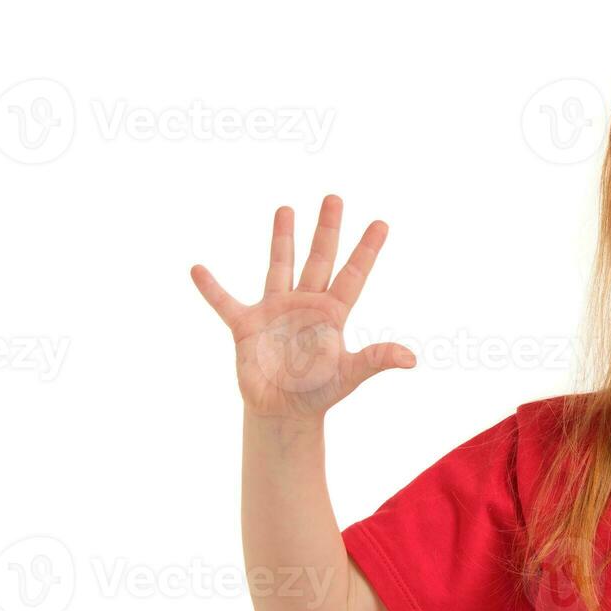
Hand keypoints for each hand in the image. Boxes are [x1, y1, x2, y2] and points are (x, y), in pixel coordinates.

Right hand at [190, 194, 415, 420]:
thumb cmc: (318, 393)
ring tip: (286, 208)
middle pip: (319, 258)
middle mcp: (305, 304)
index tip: (382, 223)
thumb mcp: (349, 374)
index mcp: (331, 313)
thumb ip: (375, 360)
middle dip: (327, 229)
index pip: (353, 274)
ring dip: (283, 239)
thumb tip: (412, 359)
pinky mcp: (245, 325)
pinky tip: (197, 269)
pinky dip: (211, 288)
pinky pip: (224, 302)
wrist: (283, 413)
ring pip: (280, 265)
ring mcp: (274, 310)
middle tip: (334, 197)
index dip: (367, 250)